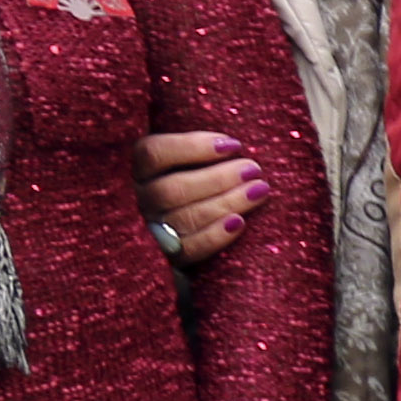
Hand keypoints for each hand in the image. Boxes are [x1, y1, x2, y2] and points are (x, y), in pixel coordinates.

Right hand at [134, 126, 259, 268]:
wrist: (199, 231)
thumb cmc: (203, 183)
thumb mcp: (194, 161)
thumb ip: (203, 150)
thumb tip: (235, 142)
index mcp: (141, 169)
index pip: (152, 153)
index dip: (192, 147)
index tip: (234, 145)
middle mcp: (141, 200)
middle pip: (171, 189)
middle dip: (218, 178)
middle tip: (253, 169)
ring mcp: (152, 231)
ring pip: (182, 218)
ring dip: (226, 202)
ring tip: (259, 190)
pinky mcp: (168, 258)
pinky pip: (189, 249)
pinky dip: (215, 235)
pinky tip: (239, 223)